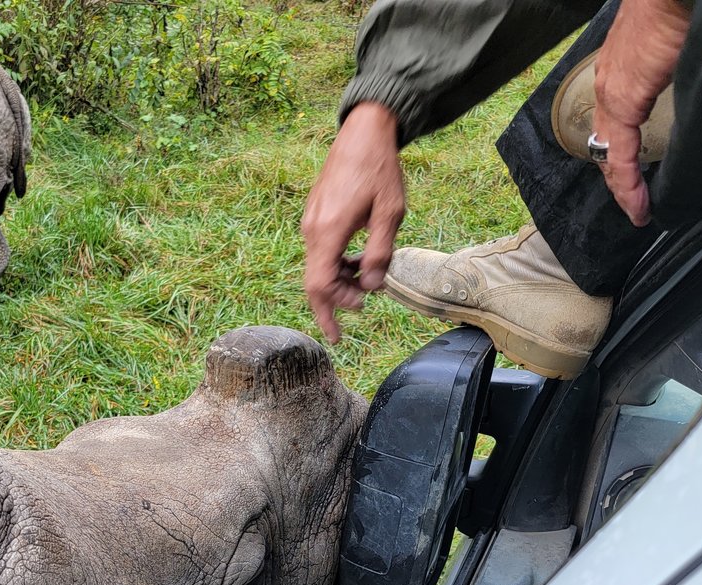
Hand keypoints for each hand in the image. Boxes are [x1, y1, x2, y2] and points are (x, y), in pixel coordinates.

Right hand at [301, 102, 405, 342]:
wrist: (363, 131)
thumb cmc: (379, 168)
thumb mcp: (390, 213)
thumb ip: (380, 253)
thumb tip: (371, 287)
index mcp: (329, 231)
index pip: (319, 285)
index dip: (329, 313)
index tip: (339, 335)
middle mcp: (312, 229)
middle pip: (315, 281)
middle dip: (336, 300)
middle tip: (365, 303)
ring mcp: (310, 221)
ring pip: (317, 266)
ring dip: (339, 280)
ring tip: (366, 278)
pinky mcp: (315, 215)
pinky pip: (319, 250)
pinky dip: (335, 263)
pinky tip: (356, 258)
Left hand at [592, 0, 691, 225]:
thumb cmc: (679, 10)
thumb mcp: (673, 54)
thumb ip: (673, 80)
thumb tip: (694, 95)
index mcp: (619, 75)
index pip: (614, 129)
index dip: (623, 160)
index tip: (635, 188)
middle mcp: (608, 85)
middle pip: (607, 145)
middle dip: (620, 179)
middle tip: (634, 204)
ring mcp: (611, 92)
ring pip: (610, 153)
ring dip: (624, 187)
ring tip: (637, 210)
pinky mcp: (622, 99)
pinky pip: (619, 153)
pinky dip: (627, 183)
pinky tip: (636, 202)